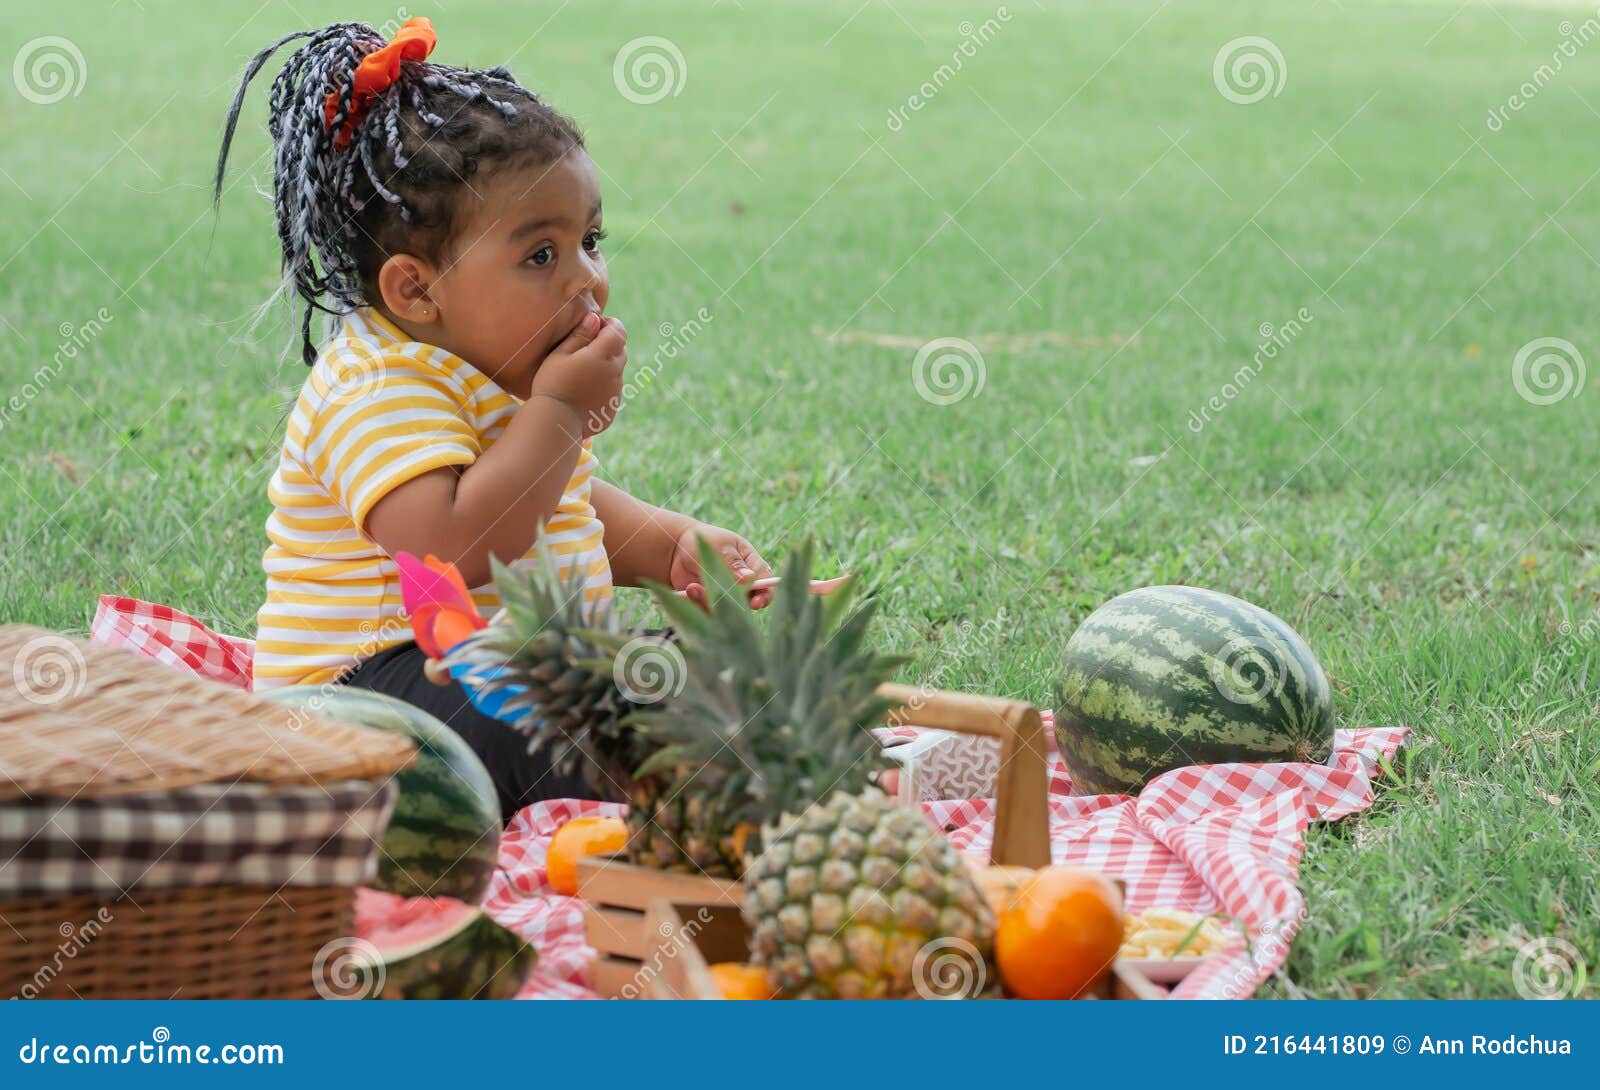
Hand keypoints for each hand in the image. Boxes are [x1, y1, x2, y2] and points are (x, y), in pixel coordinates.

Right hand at [528, 311, 627, 437]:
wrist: (555, 423)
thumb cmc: (552, 384)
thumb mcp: (560, 355)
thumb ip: (579, 335)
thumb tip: (594, 318)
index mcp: (602, 356)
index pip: (618, 331)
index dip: (611, 324)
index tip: (597, 324)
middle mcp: (614, 373)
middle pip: (621, 351)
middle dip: (608, 344)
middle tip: (587, 347)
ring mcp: (615, 393)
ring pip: (617, 371)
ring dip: (605, 366)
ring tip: (581, 372)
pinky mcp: (612, 409)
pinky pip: (611, 391)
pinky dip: (602, 386)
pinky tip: (582, 391)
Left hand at [669, 523, 774, 610]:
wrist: (677, 549)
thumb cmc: (705, 541)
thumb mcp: (720, 548)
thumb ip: (734, 564)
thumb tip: (748, 578)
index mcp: (751, 565)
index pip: (765, 583)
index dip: (764, 595)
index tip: (756, 602)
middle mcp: (742, 585)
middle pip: (748, 602)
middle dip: (735, 605)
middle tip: (719, 600)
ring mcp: (725, 597)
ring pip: (726, 610)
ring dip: (709, 601)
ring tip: (693, 587)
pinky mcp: (709, 605)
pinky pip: (707, 612)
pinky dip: (697, 603)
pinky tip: (688, 590)